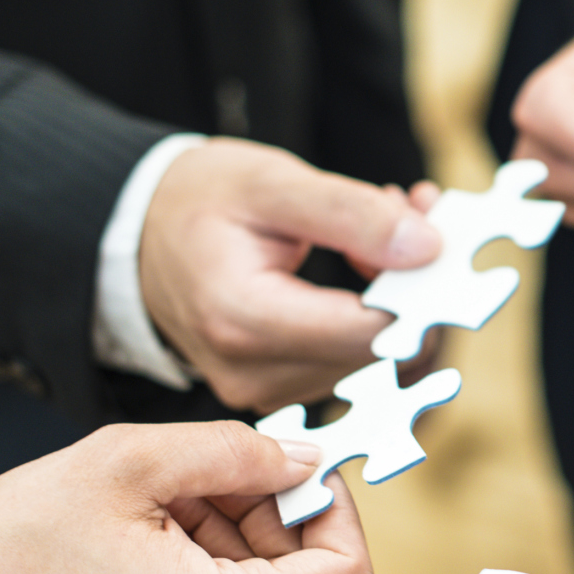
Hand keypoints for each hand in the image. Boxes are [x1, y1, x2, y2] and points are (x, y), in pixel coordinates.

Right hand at [0, 421, 373, 573]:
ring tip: (167, 504)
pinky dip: (215, 568)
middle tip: (208, 477)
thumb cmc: (14, 546)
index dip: (334, 511)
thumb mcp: (133, 462)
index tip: (295, 471)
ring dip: (240, 537)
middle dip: (275, 516)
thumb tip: (305, 461)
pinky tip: (156, 536)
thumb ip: (239, 453)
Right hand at [140, 138, 445, 413]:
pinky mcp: (276, 391)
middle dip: (413, 286)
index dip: (419, 288)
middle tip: (414, 211)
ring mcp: (262, 391)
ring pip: (373, 362)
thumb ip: (352, 214)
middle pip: (379, 354)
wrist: (136, 236)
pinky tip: (367, 264)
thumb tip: (429, 249)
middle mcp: (252, 373)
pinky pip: (350, 364)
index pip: (370, 332)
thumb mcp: (272, 183)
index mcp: (244, 319)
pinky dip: (372, 317)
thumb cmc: (199, 200)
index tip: (437, 230)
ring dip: (397, 299)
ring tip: (379, 227)